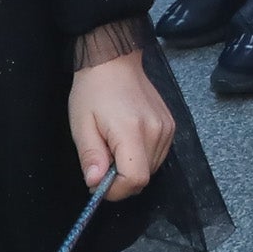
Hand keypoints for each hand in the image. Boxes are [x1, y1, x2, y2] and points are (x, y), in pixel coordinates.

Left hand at [69, 48, 172, 197]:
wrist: (114, 60)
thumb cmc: (93, 90)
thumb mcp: (81, 124)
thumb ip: (90, 156)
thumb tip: (95, 183)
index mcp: (132, 130)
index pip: (135, 179)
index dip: (116, 190)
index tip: (98, 185)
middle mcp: (156, 131)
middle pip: (144, 177)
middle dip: (121, 181)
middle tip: (101, 163)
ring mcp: (167, 129)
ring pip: (152, 169)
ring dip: (131, 169)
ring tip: (113, 148)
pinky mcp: (170, 126)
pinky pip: (157, 156)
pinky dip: (141, 158)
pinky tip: (127, 142)